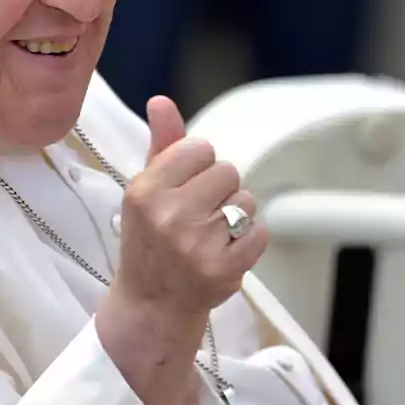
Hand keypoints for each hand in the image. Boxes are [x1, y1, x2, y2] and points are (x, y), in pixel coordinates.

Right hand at [111, 96, 267, 316]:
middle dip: (218, 189)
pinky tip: (225, 250)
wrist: (152, 304)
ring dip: (234, 214)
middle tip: (197, 213)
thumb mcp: (146, 190)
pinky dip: (249, 239)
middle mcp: (169, 215)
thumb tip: (161, 100)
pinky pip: (259, 232)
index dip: (198, 166)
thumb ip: (161, 144)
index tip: (185, 188)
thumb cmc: (149, 239)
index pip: (199, 148)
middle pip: (227, 170)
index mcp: (145, 191)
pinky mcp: (223, 270)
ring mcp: (197, 245)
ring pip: (245, 200)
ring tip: (210, 234)